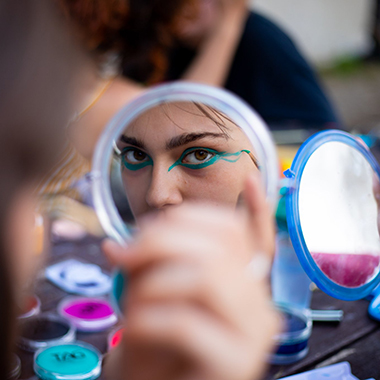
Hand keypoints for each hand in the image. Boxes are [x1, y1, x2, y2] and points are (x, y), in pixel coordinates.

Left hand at [103, 173, 279, 379]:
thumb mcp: (157, 295)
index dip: (257, 208)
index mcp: (246, 286)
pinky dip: (147, 318)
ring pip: (207, 275)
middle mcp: (261, 305)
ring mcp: (254, 334)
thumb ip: (152, 265)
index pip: (258, 239)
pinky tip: (134, 330)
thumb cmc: (158, 344)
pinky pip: (187, 321)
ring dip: (152, 280)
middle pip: (223, 244)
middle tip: (125, 254)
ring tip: (130, 302)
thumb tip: (116, 243)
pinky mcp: (237, 364)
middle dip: (162, 237)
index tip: (251, 178)